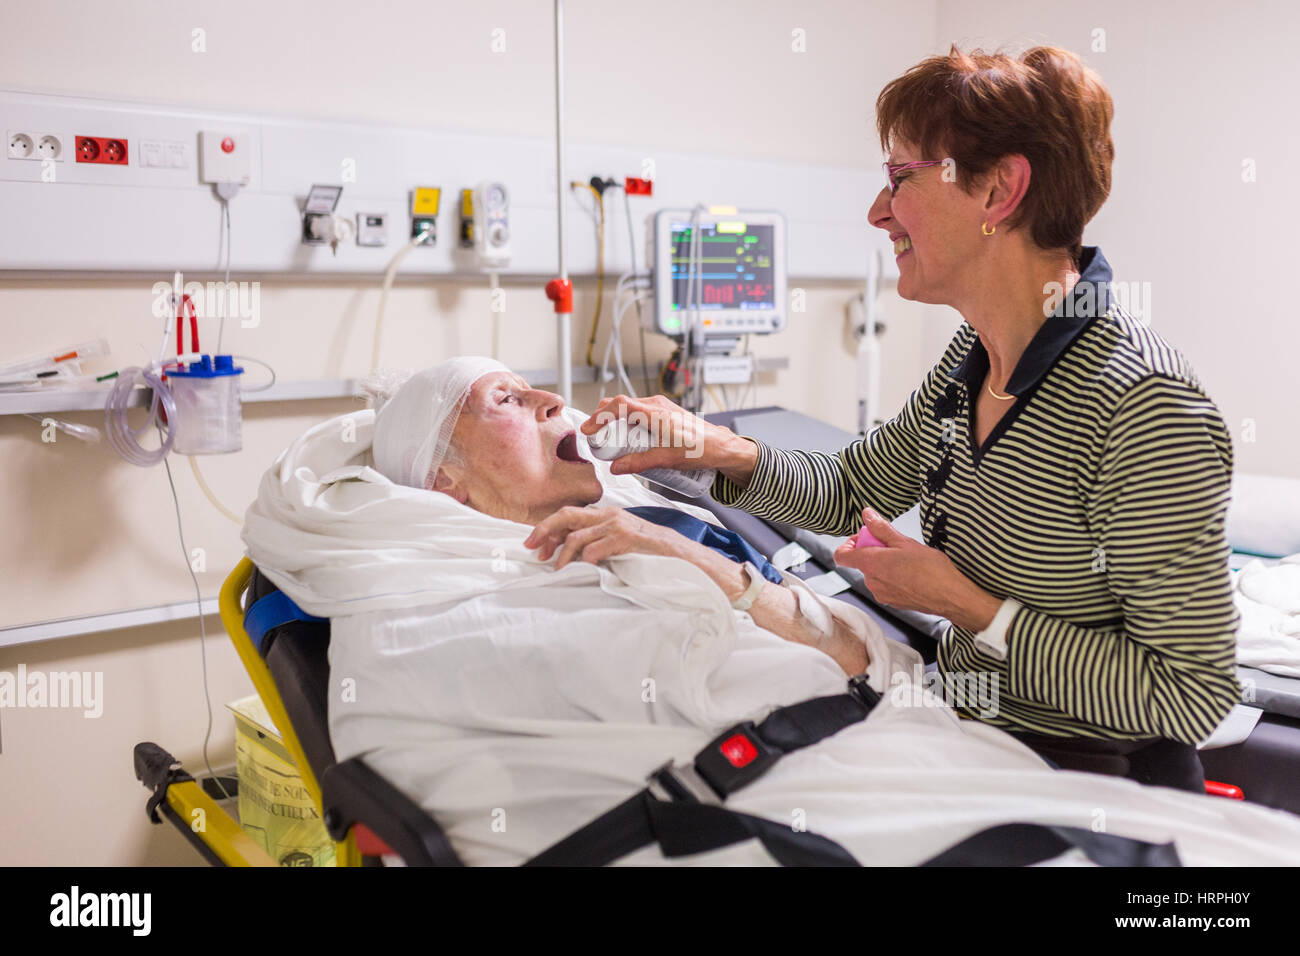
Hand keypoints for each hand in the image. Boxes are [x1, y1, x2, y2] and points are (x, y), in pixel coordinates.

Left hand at [524, 505, 699, 569]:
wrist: (681, 554)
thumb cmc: (650, 551)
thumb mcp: (620, 542)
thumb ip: (598, 542)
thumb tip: (570, 554)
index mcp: (606, 515)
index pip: (568, 514)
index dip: (547, 528)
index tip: (534, 545)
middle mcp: (609, 515)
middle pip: (566, 516)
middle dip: (544, 531)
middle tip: (531, 548)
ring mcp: (618, 525)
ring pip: (577, 536)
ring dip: (562, 554)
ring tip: (557, 569)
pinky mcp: (627, 538)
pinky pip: (597, 548)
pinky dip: (586, 558)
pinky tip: (584, 568)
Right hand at [580, 394, 756, 483]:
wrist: (722, 447)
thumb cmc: (701, 450)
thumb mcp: (667, 459)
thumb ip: (639, 463)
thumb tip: (616, 468)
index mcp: (655, 413)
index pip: (620, 405)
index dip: (600, 415)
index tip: (588, 429)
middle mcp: (657, 405)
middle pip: (621, 404)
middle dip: (603, 417)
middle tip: (594, 436)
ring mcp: (661, 407)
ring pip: (630, 407)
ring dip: (616, 420)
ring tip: (609, 439)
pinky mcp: (664, 412)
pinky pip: (639, 412)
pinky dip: (628, 421)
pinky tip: (628, 438)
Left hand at [833, 507, 999, 630]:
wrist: (951, 596)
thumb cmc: (931, 569)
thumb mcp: (905, 542)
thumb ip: (881, 529)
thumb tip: (867, 515)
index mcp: (871, 564)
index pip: (842, 556)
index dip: (849, 543)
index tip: (865, 537)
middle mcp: (872, 582)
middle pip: (861, 561)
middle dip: (874, 550)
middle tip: (895, 544)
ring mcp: (881, 594)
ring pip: (874, 572)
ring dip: (884, 563)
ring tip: (907, 559)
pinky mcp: (892, 602)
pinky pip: (885, 584)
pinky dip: (892, 575)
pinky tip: (911, 572)